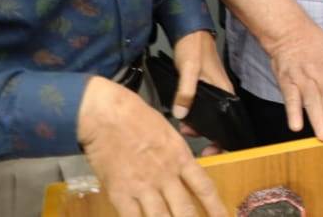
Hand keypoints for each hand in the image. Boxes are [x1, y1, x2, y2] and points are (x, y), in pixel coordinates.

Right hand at [79, 76, 227, 216]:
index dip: (216, 207)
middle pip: (185, 210)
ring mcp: (143, 186)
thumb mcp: (167, 132)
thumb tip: (182, 171)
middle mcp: (165, 176)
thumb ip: (176, 154)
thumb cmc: (136, 116)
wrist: (105, 115)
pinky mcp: (120, 194)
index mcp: (180, 157)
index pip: (204, 187)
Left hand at [171, 31, 233, 145]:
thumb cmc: (193, 46)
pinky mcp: (202, 88)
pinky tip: (181, 117)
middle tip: (189, 137)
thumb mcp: (189, 68)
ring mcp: (212, 91)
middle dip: (206, 135)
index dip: (223, 141)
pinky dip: (192, 115)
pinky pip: (200, 108)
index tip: (210, 152)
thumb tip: (181, 116)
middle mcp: (221, 94)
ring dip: (197, 125)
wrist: (189, 29)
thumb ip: (186, 91)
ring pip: (208, 116)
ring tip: (183, 128)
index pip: (230, 123)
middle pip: (219, 123)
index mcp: (224, 91)